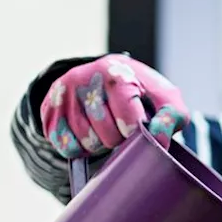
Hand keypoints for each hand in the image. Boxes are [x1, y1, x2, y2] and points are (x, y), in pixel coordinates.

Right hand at [40, 54, 188, 158]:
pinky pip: (67, 147)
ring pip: (86, 143)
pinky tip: (90, 132)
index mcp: (115, 73)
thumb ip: (171, 118)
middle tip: (122, 126)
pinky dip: (81, 148)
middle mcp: (83, 78)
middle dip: (119, 139)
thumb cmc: (142, 91)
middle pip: (107, 135)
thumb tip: (159, 141)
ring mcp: (63, 94)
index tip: (139, 126)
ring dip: (101, 144)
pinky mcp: (50, 110)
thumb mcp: (166, 99)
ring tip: (106, 127)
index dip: (136, 132)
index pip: (128, 121)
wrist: (107, 75)